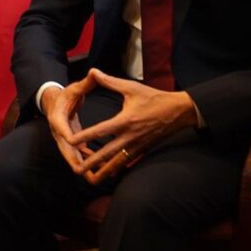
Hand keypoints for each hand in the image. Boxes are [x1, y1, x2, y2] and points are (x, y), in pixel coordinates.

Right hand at [41, 72, 95, 174]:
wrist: (55, 102)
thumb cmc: (67, 94)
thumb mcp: (75, 88)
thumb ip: (87, 83)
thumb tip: (94, 72)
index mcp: (58, 118)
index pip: (63, 129)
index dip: (70, 137)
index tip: (77, 144)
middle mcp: (59, 132)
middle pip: (66, 150)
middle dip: (75, 160)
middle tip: (83, 170)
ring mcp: (64, 139)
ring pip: (72, 156)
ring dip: (82, 165)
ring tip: (94, 174)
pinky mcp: (71, 142)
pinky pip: (78, 154)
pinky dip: (87, 160)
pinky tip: (99, 166)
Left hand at [67, 68, 198, 183]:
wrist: (180, 111)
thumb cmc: (154, 98)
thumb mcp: (131, 87)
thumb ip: (110, 82)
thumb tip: (93, 71)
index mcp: (125, 120)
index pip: (100, 131)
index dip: (84, 136)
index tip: (70, 141)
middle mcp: (130, 136)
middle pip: (107, 153)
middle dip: (91, 162)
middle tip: (77, 169)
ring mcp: (138, 145)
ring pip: (118, 162)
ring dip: (104, 171)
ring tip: (91, 179)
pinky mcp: (143, 150)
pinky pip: (128, 162)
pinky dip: (117, 169)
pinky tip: (109, 174)